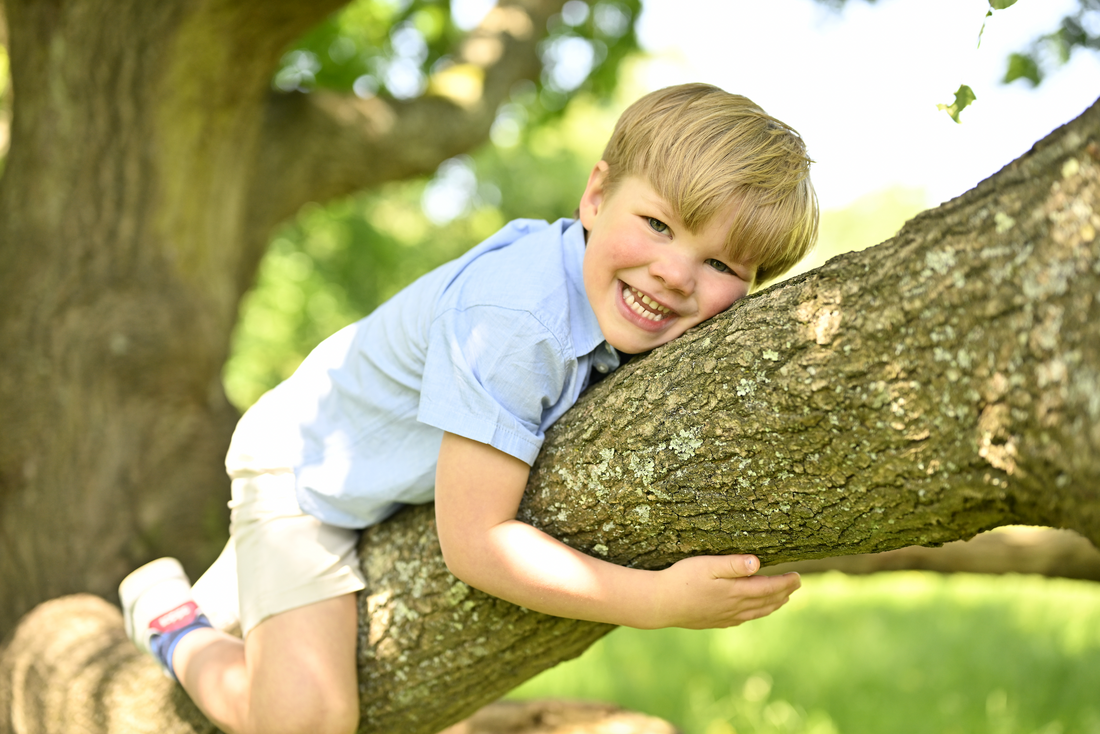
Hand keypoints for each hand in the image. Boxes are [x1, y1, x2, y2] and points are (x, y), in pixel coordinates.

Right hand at [650, 554, 799, 629]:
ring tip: (782, 600)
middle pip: (766, 601)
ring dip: (772, 605)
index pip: (769, 587)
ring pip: (756, 612)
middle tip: (796, 585)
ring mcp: (725, 616)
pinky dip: (754, 615)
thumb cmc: (682, 579)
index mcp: (736, 591)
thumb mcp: (707, 565)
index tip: (799, 577)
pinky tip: (752, 613)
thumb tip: (758, 562)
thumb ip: (733, 564)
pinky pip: (741, 619)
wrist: (661, 604)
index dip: (786, 583)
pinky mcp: (714, 621)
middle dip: (784, 593)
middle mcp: (734, 607)